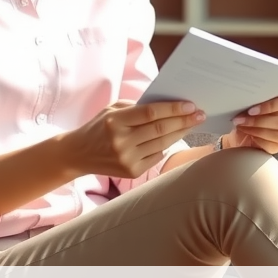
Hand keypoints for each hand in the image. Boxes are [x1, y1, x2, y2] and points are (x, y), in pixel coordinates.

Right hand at [65, 100, 203, 178]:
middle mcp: (121, 141)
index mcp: (115, 121)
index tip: (190, 104)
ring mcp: (127, 158)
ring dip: (180, 133)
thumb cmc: (99, 127)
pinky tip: (174, 137)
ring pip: (162, 143)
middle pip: (160, 129)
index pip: (150, 113)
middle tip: (200, 114)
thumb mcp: (112, 110)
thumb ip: (136, 107)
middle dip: (183, 120)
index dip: (173, 109)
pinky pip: (156, 156)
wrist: (78, 154)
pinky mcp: (131, 172)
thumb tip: (168, 105)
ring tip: (193, 124)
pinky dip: (166, 145)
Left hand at [226, 84, 277, 154]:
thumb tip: (250, 97)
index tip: (252, 110)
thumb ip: (264, 93)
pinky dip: (262, 140)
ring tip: (243, 126)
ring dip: (258, 131)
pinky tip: (251, 135)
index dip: (271, 105)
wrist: (266, 113)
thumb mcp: (267, 92)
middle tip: (241, 119)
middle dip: (259, 120)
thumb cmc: (266, 99)